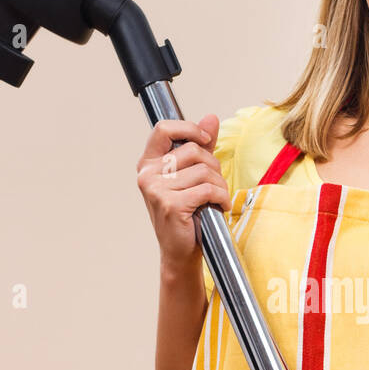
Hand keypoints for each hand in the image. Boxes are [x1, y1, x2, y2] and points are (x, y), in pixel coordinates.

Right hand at [136, 114, 231, 272]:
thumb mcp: (191, 176)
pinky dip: (221, 198)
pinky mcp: (170, 205)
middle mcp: (147, 175)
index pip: (164, 129)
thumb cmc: (187, 214)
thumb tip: (211, 117)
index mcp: (148, 164)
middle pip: (193, 150)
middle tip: (214, 185)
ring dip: (219, 185)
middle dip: (213, 166)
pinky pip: (207, 189)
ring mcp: (156, 190)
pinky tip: (218, 207)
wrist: (181, 252)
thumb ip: (200, 146)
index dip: (189, 128)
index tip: (206, 139)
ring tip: (216, 199)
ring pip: (204, 170)